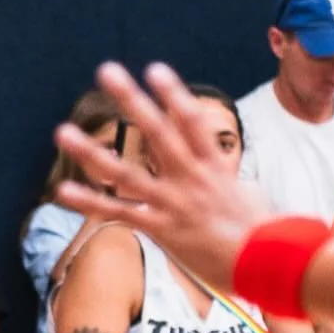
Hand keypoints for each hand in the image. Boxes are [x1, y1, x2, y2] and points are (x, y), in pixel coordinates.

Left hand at [54, 62, 270, 294]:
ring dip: (92, 152)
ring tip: (64, 132)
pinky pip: (120, 213)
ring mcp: (173, 202)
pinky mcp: (162, 229)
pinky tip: (63, 191)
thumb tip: (238, 185)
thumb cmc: (267, 236)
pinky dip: (91, 202)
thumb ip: (236, 186)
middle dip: (131, 100)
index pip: (192, 121)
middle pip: (156, 131)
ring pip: (127, 172)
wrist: (269, 262)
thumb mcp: (253, 199)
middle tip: (106, 71)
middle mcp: (190, 178)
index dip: (173, 95)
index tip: (155, 71)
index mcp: (214, 167)